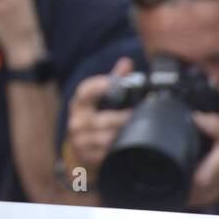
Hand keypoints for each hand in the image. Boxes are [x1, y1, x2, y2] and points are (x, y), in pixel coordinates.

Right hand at [65, 56, 133, 179]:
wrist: (79, 148)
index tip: (113, 83)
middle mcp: (76, 121)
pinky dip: (120, 148)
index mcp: (78, 103)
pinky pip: (108, 153)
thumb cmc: (93, 118)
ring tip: (139, 131)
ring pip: (108, 138)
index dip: (99, 86)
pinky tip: (129, 145)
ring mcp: (80, 141)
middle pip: (103, 119)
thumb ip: (113, 80)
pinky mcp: (87, 157)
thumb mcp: (98, 99)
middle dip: (124, 118)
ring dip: (125, 135)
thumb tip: (127, 62)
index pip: (85, 92)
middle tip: (141, 115)